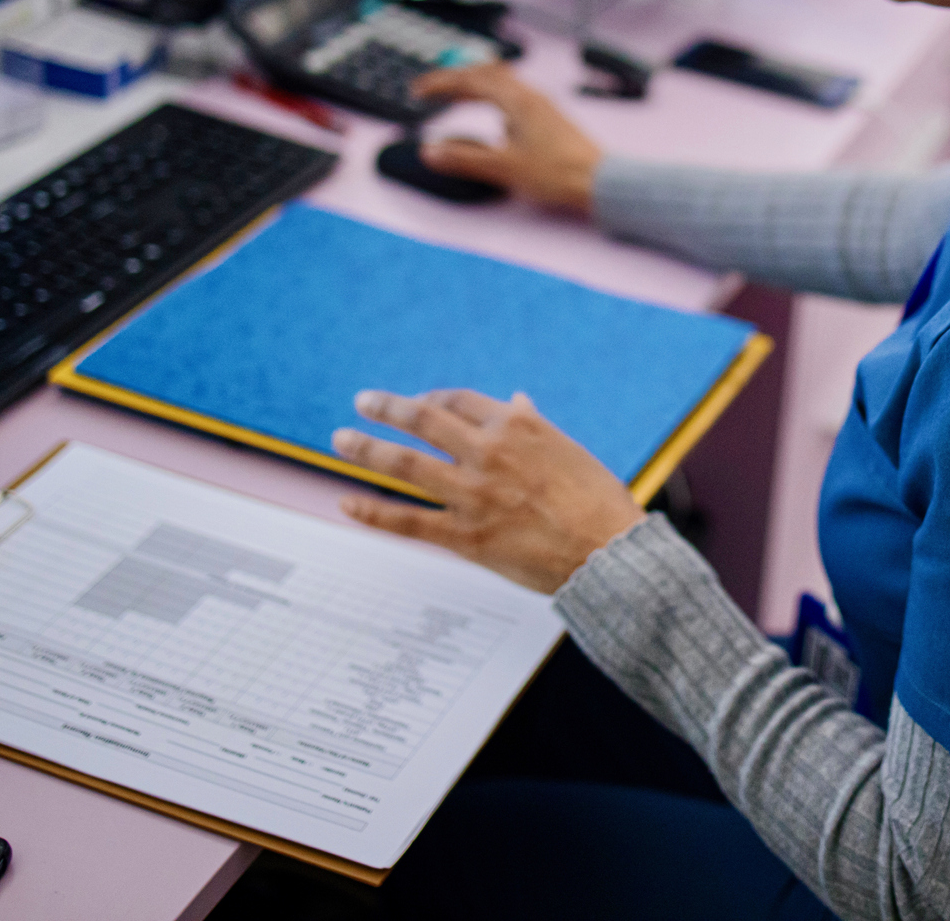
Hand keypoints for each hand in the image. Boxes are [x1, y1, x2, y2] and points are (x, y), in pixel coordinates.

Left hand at [334, 388, 646, 593]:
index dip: (431, 397)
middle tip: (362, 401)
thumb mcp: (568, 450)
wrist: (608, 553)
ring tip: (340, 439)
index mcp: (517, 426)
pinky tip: (346, 504)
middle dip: (386, 407)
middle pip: (423, 420)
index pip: (458, 400)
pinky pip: (408, 522)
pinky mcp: (465, 537)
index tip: (417, 402)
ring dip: (366, 448)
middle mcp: (489, 453)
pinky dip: (373, 513)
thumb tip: (516, 400)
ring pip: (405, 465)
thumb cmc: (598, 501)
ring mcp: (473, 495)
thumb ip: (534, 426)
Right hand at [408, 64, 602, 213]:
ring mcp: (542, 107)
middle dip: (456, 78)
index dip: (440, 84)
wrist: (599, 182)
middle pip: (487, 73)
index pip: (470, 80)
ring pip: (502, 83)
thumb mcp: (504, 168)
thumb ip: (464, 159)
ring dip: (475, 85)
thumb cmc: (560, 174)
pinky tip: (493, 118)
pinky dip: (493, 98)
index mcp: (518, 101)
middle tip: (433, 89)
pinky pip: (514, 97)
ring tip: (456, 97)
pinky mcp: (549, 120)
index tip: (418, 91)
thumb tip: (430, 151)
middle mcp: (531, 97)